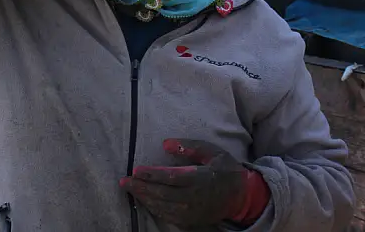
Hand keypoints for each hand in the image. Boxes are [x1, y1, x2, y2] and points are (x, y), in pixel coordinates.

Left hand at [119, 139, 269, 228]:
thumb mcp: (212, 152)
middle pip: (162, 194)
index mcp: (198, 179)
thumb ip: (190, 146)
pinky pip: (168, 216)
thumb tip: (165, 143)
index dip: (151, 174)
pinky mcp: (190, 220)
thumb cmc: (225, 170)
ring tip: (130, 189)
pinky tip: (144, 201)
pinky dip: (154, 208)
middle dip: (141, 187)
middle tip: (124, 181)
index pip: (170, 177)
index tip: (136, 169)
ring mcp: (191, 212)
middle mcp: (193, 198)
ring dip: (144, 198)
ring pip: (162, 207)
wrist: (240, 196)